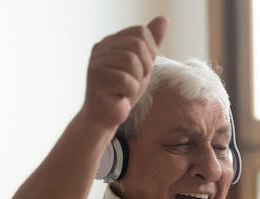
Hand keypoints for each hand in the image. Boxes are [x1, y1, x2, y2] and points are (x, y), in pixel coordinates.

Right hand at [83, 16, 168, 131]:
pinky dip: (129, 92)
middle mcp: (100, 47)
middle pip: (137, 45)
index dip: (149, 52)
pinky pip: (126, 81)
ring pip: (132, 62)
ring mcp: (95, 61)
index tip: (140, 70)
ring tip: (125, 90)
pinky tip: (119, 97)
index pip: (141, 32)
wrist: (107, 117)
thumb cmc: (123, 92)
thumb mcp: (143, 65)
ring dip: (136, 81)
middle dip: (144, 68)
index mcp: (111, 41)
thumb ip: (151, 43)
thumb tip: (163, 19)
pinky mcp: (95, 78)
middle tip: (133, 83)